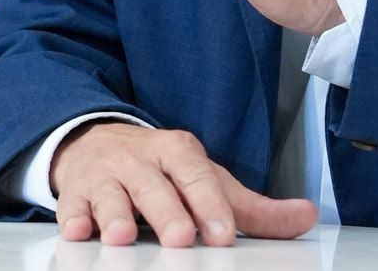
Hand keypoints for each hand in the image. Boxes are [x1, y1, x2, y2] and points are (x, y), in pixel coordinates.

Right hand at [50, 122, 316, 246]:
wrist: (96, 141)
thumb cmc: (160, 171)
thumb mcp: (205, 179)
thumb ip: (251, 207)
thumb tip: (306, 217)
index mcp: (177, 153)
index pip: (198, 176)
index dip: (210, 205)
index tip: (223, 233)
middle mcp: (141, 161)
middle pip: (155, 186)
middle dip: (167, 212)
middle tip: (180, 237)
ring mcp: (106, 176)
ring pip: (111, 195)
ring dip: (115, 215)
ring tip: (121, 236)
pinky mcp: (76, 192)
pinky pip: (72, 205)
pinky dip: (74, 217)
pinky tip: (78, 229)